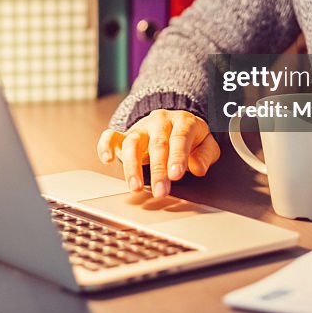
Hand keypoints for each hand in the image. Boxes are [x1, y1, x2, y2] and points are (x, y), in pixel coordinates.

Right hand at [96, 109, 220, 197]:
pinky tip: (107, 159)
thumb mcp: (206, 143)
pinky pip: (111, 136)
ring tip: (136, 186)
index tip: (176, 174)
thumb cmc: (190, 137)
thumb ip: (206, 155)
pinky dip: (105, 146)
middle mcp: (160, 121)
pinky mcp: (126, 134)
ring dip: (133, 166)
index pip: (180, 137)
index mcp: (183, 121)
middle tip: (161, 191)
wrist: (173, 121)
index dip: (178, 157)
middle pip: (157, 144)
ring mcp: (141, 127)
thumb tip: (197, 168)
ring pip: (132, 142)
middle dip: (158, 170)